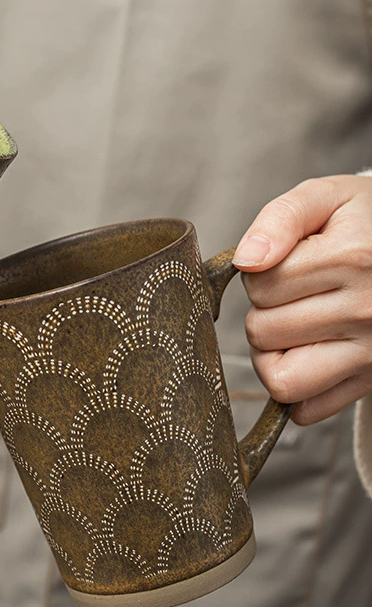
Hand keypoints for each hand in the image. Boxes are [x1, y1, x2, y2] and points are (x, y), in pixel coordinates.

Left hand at [233, 175, 371, 424]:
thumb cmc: (365, 220)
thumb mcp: (326, 197)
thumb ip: (279, 219)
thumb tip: (245, 261)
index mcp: (352, 259)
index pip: (259, 285)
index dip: (258, 273)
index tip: (284, 262)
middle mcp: (367, 310)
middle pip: (263, 331)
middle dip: (263, 311)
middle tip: (292, 294)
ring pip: (281, 377)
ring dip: (272, 353)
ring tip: (292, 325)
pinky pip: (310, 408)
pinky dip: (296, 390)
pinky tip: (307, 355)